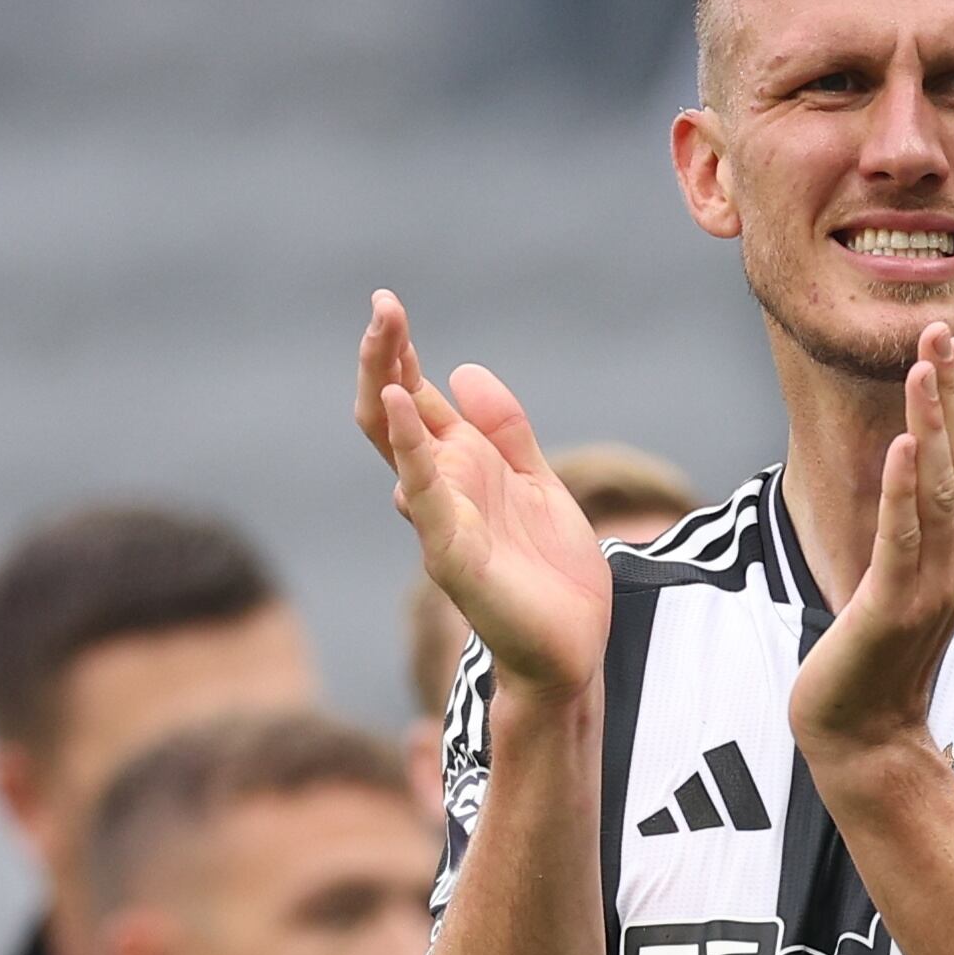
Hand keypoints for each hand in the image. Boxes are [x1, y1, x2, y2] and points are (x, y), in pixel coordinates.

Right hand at [359, 290, 613, 715]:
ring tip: (383, 334)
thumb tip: (463, 369)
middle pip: (393, 413)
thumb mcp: (538, 483)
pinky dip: (409, 448)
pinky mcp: (452, 553)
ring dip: (387, 384)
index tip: (388, 305)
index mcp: (462, 470)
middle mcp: (441, 489)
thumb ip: (505, 431)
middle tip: (381, 305)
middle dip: (385, 357)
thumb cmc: (551, 575)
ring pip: (397, 445)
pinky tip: (399, 404)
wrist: (572, 649)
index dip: (401, 354)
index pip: (417, 400)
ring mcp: (440, 519)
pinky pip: (424, 493)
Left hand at [791, 324, 953, 768]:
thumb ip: (917, 532)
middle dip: (952, 393)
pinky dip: (904, 487)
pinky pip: (903, 536)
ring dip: (931, 421)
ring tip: (921, 365)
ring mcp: (932, 585)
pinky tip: (902, 443)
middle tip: (938, 329)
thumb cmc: (876, 659)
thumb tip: (914, 477)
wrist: (864, 736)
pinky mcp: (894, 606)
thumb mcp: (906, 582)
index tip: (948, 344)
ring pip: (938, 487)